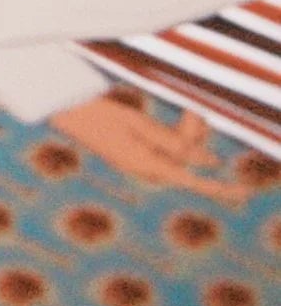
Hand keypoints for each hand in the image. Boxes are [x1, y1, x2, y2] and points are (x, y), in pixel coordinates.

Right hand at [49, 95, 251, 200]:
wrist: (63, 112)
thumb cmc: (97, 114)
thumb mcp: (138, 124)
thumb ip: (173, 142)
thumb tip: (209, 161)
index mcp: (147, 166)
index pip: (192, 180)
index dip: (220, 188)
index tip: (242, 194)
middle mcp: (146, 169)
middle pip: (186, 161)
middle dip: (199, 140)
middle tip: (198, 111)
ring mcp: (140, 162)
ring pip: (178, 154)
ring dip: (189, 135)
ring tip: (192, 110)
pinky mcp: (135, 153)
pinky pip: (166, 149)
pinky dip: (176, 135)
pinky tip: (183, 118)